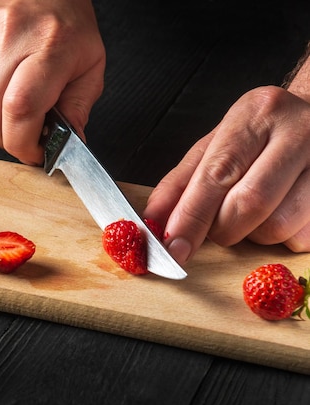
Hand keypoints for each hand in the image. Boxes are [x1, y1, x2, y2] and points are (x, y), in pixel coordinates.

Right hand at [0, 0, 105, 164]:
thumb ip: (79, 108)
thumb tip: (68, 147)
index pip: (21, 109)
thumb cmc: (64, 21)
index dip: (22, 144)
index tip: (33, 152)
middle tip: (20, 131)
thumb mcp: (90, 64)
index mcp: (48, 44)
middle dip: (4, 138)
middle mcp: (7, 35)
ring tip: (6, 100)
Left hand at [143, 86, 309, 263]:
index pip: (217, 174)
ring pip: (280, 227)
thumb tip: (153, 220)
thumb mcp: (216, 144)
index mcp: (255, 115)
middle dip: (222, 229)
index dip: (191, 216)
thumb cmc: (260, 133)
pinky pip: (305, 238)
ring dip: (254, 235)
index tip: (173, 246)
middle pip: (249, 204)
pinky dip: (285, 238)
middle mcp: (297, 132)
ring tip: (254, 213)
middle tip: (217, 227)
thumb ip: (181, 182)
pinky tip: (285, 212)